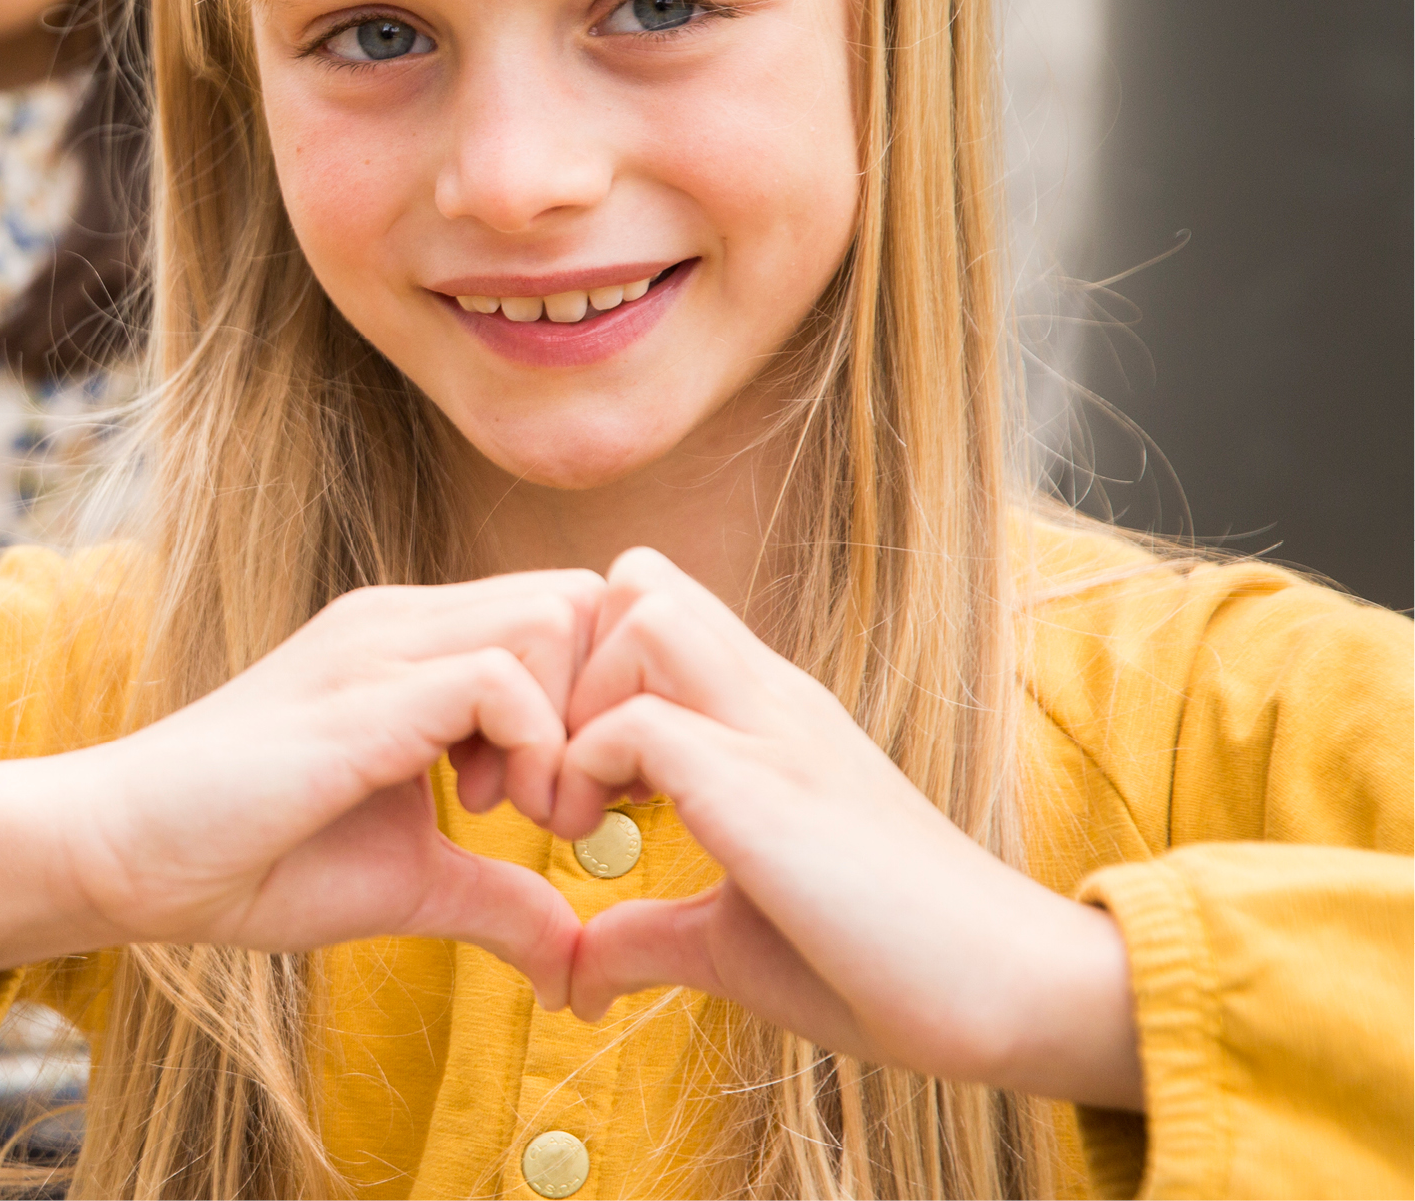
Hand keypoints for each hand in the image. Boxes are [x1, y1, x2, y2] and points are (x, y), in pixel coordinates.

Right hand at [0, 571, 602, 1000]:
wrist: (125, 855)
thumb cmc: (250, 859)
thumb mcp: (412, 883)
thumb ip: (501, 898)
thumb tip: (579, 963)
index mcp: (417, 647)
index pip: (570, 613)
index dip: (606, 701)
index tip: (584, 801)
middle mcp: (403, 623)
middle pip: (584, 597)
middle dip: (610, 703)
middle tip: (571, 806)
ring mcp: (377, 647)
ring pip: (554, 615)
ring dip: (574, 724)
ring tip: (530, 813)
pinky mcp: (357, 695)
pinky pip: (498, 676)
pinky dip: (532, 746)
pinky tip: (488, 812)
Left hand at [550, 550, 1146, 1108]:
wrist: (1014, 998)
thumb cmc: (883, 968)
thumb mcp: (731, 941)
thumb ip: (647, 935)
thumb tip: (572, 973)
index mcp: (767, 715)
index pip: (652, 606)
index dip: (579, 672)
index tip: (571, 776)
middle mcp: (772, 699)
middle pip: (637, 576)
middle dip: (567, 660)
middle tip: (559, 770)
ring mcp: (776, 730)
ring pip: (640, 610)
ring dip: (578, 700)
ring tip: (579, 805)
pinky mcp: (769, 786)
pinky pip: (638, 720)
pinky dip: (584, 771)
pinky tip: (597, 842)